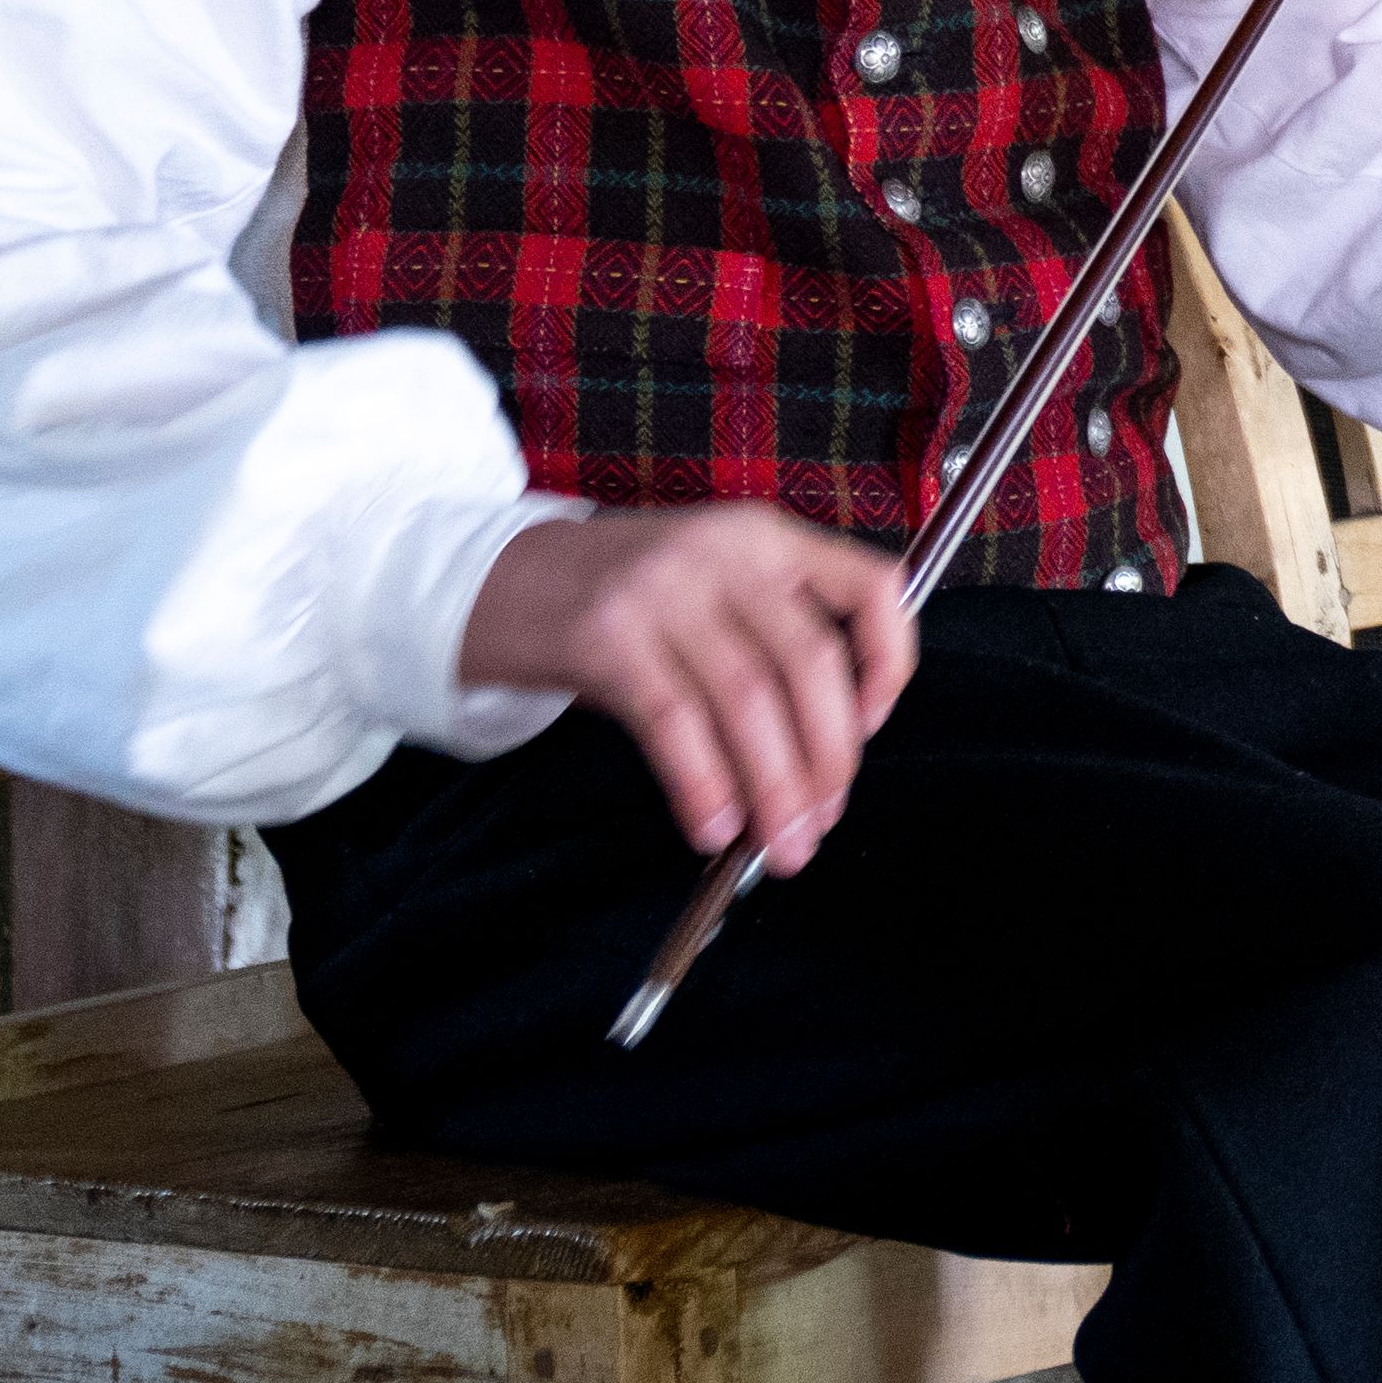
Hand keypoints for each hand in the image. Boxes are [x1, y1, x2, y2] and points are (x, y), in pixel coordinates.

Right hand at [459, 503, 919, 863]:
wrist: (490, 577)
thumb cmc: (617, 600)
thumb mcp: (709, 588)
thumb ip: (771, 643)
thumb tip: (825, 761)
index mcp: (765, 538)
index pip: (871, 587)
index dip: (891, 662)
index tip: (874, 726)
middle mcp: (721, 553)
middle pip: (809, 663)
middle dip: (827, 759)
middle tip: (820, 822)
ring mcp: (660, 589)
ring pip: (748, 701)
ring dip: (773, 788)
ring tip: (779, 844)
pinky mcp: (603, 635)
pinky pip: (674, 722)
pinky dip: (703, 784)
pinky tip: (713, 827)